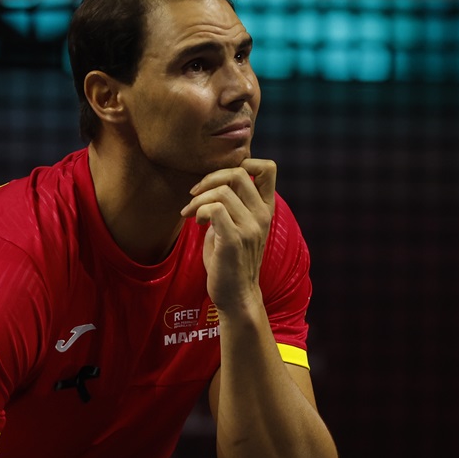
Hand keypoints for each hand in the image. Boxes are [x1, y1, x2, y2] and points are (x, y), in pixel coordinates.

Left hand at [181, 158, 276, 313]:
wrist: (236, 295)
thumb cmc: (231, 260)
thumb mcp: (237, 226)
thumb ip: (231, 204)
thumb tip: (212, 182)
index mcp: (265, 208)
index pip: (268, 168)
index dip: (243, 162)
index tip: (220, 180)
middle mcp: (262, 215)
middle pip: (239, 172)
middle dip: (210, 178)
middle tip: (195, 194)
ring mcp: (250, 227)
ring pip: (222, 191)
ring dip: (199, 199)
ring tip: (190, 213)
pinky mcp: (234, 239)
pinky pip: (215, 209)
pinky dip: (200, 211)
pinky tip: (196, 222)